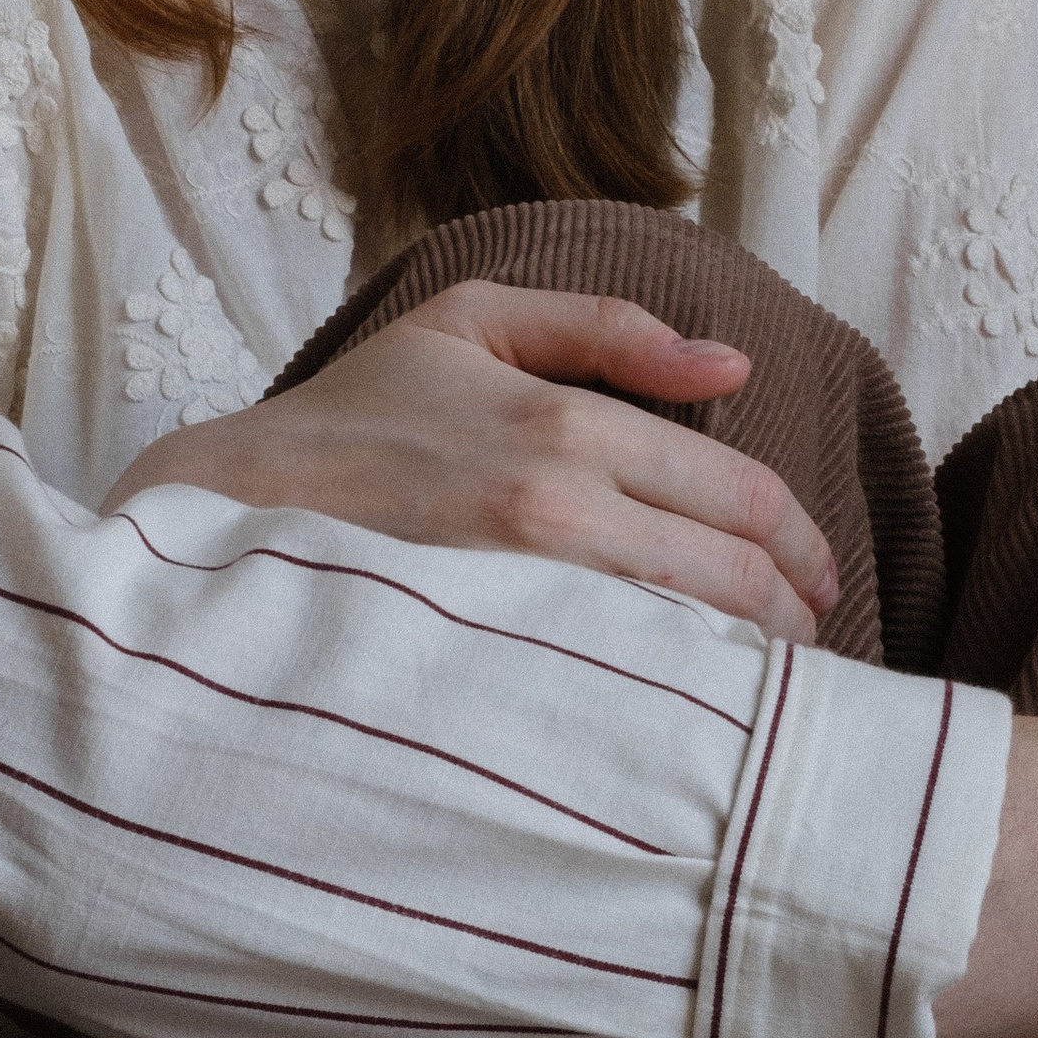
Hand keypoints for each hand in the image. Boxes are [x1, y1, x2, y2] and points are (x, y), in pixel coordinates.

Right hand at [105, 278, 839, 637]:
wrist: (220, 512)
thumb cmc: (349, 417)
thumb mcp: (468, 320)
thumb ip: (607, 327)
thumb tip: (731, 369)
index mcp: (561, 426)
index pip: (736, 498)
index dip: (798, 546)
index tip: (816, 579)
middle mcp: (552, 512)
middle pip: (730, 579)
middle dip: (792, 617)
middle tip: (808, 642)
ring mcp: (518, 601)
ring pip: (687, 645)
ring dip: (747, 669)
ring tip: (763, 688)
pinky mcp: (484, 671)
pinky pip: (613, 694)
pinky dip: (667, 705)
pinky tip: (684, 716)